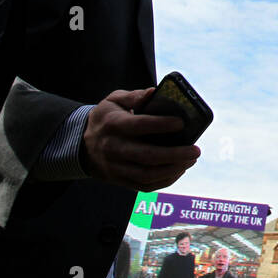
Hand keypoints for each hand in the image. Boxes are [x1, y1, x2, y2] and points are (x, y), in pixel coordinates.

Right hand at [80, 88, 200, 190]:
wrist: (81, 145)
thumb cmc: (106, 118)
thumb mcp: (113, 101)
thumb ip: (134, 96)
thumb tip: (154, 92)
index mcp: (113, 125)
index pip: (138, 125)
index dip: (161, 125)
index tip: (181, 123)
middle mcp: (113, 148)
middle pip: (147, 156)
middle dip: (175, 154)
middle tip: (196, 150)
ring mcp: (116, 168)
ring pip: (147, 175)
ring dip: (173, 169)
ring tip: (191, 160)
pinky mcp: (120, 180)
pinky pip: (145, 186)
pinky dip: (165, 180)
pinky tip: (179, 170)